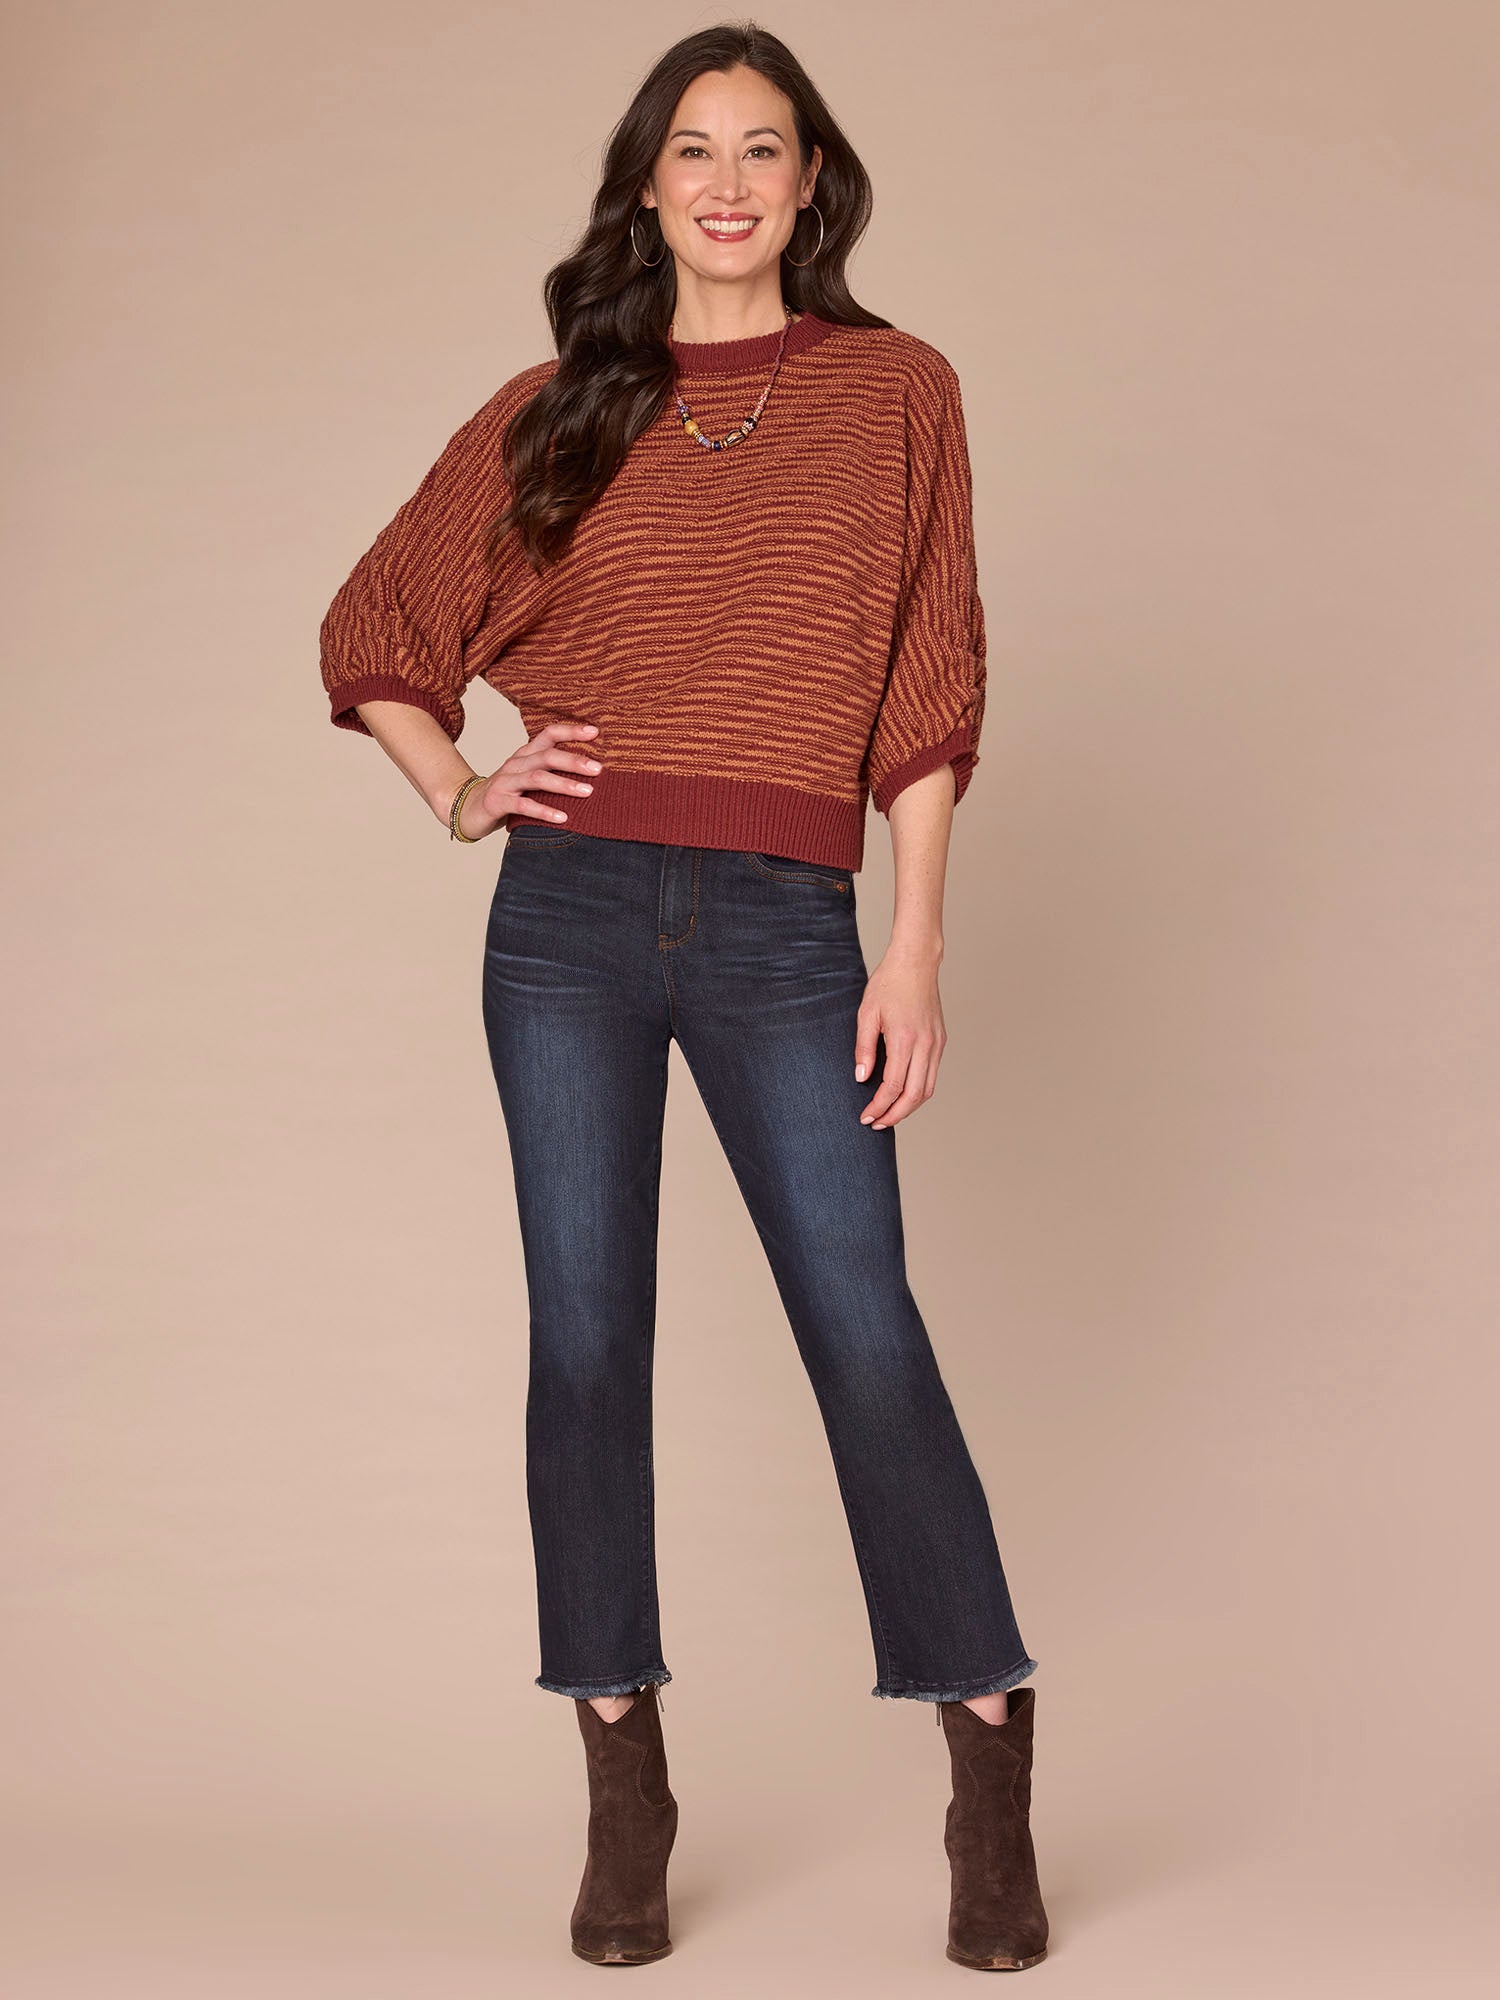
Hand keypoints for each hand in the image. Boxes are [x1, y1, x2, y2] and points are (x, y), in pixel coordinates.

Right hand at [456, 721, 602, 837]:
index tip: (596, 732)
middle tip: (599, 769)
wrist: (467, 809)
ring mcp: (505, 782)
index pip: (548, 734)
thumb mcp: (528, 778)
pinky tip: (563, 818)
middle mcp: (515, 763)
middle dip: (574, 760)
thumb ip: (551, 772)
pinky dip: (544, 811)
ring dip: (564, 784)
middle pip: (547, 756)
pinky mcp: (497, 801)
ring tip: (587, 791)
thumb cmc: (507, 794)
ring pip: (537, 778)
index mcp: (525, 754)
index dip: (571, 731)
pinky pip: (523, 805)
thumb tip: (591, 772)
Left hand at [853, 947, 947, 1128]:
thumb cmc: (889, 984)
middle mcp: (925, 1045)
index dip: (879, 1106)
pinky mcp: (940, 1040)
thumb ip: (864, 1048)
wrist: (916, 963)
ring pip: (927, 1089)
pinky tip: (903, 1093)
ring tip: (889, 1114)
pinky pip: (932, 1075)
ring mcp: (936, 1043)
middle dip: (895, 1115)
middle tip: (877, 1124)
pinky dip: (918, 1091)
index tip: (866, 1117)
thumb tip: (862, 1078)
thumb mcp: (866, 1013)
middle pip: (914, 1096)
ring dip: (909, 1107)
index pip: (893, 1086)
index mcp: (904, 1039)